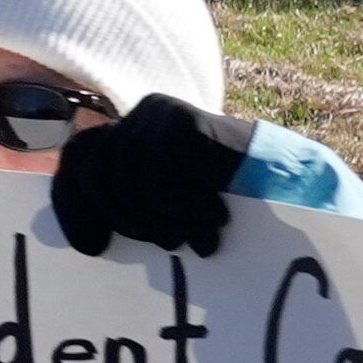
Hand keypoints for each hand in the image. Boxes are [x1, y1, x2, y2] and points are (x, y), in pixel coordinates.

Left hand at [49, 93, 257, 256]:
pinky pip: (155, 178)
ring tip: (195, 235)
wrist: (289, 185)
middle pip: (93, 174)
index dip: (72, 205)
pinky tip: (213, 216)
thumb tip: (76, 236)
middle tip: (167, 245)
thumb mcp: (161, 209)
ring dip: (161, 221)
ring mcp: (157, 114)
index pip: (75, 161)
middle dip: (126, 220)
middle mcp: (136, 118)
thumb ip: (122, 208)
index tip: (92, 248)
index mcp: (125, 137)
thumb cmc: (222, 205)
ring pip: (123, 180)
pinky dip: (182, 209)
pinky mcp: (181, 120)